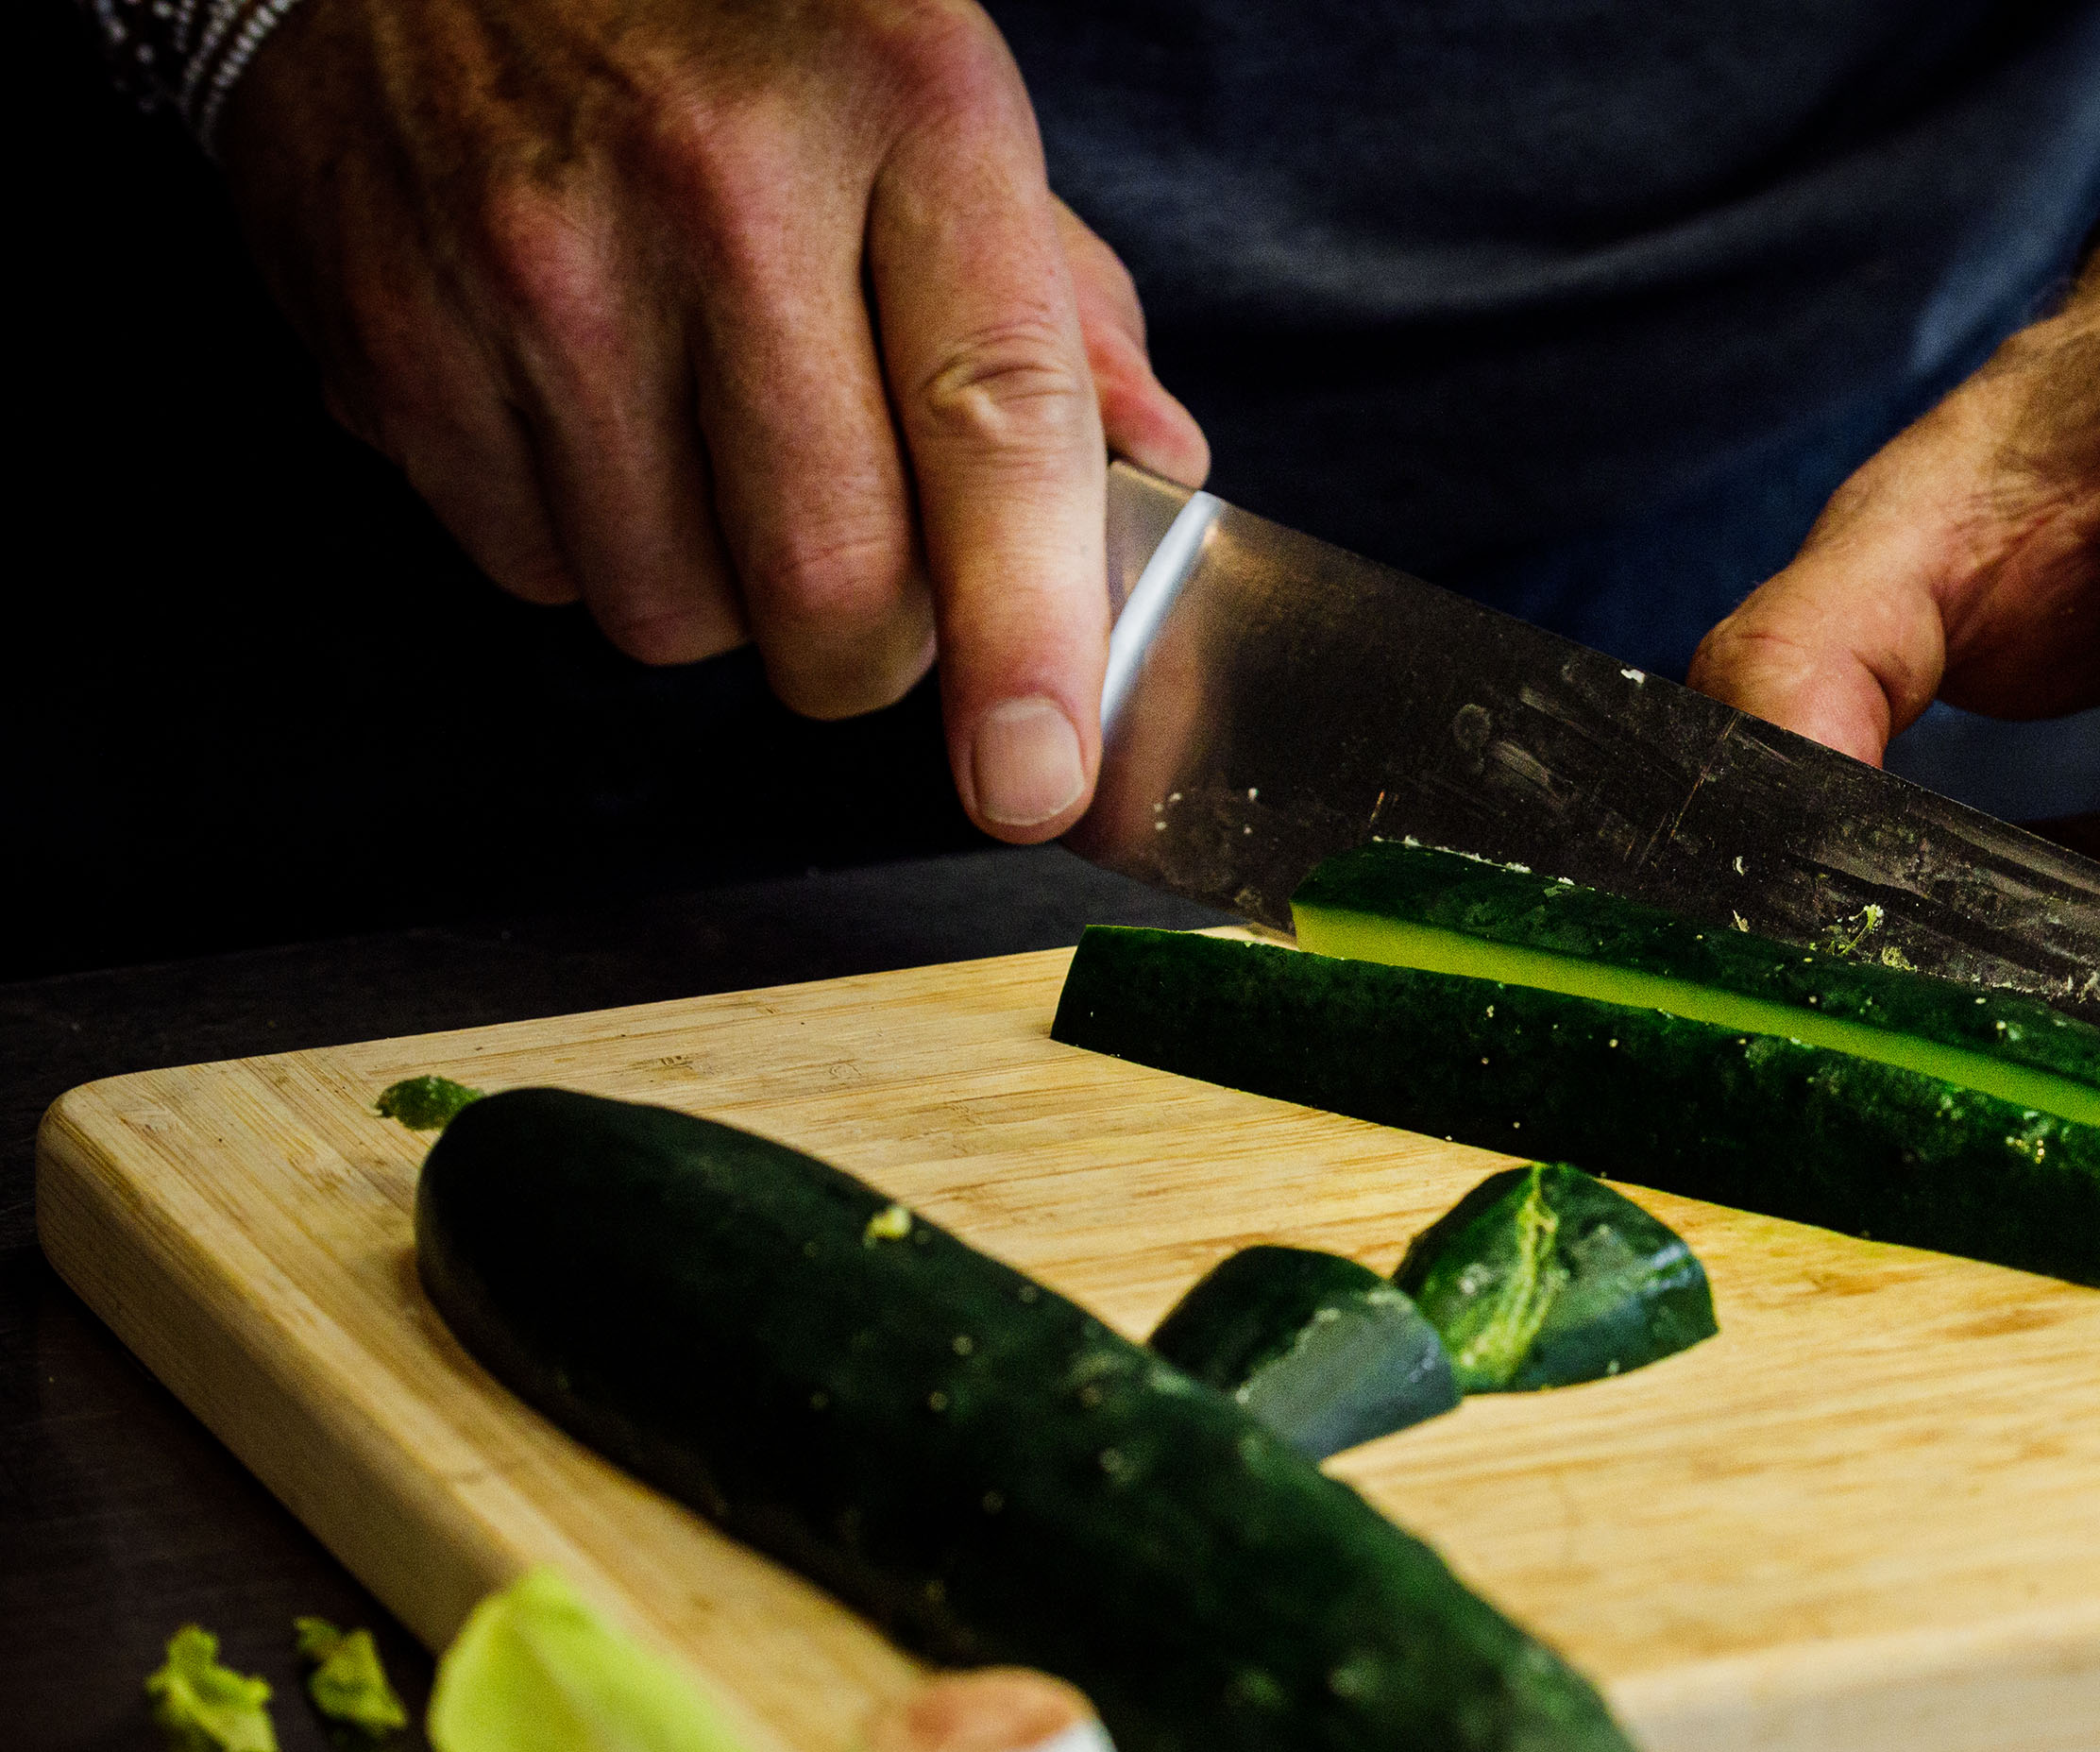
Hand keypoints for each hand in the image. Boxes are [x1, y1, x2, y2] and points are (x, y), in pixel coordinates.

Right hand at [218, 0, 1207, 838]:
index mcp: (902, 110)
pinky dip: (581, 539)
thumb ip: (1053, 302)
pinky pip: (532, 571)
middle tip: (867, 567)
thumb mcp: (928, 98)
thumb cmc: (718, 22)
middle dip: (871, 647)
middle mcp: (717, 189)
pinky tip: (582, 408)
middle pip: (828, 588)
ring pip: (673, 616)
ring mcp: (537, 270)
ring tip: (702, 439)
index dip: (1026, 639)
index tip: (1035, 778)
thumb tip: (1156, 469)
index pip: (996, 429)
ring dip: (716, 592)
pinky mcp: (395, 341)